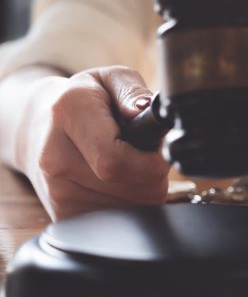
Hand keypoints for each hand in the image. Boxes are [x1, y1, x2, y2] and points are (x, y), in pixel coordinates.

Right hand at [18, 66, 169, 219]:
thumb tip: (146, 109)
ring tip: (130, 162)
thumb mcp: (111, 79)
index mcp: (69, 113)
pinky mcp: (63, 214)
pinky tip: (119, 181)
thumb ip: (132, 90)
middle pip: (129, 185)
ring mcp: (57, 190)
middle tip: (145, 151)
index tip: (157, 146)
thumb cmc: (86, 101)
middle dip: (153, 171)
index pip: (116, 159)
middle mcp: (56, 157)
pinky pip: (117, 217)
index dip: (151, 159)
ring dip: (144, 187)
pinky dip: (130, 201)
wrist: (42, 127)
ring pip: (129, 205)